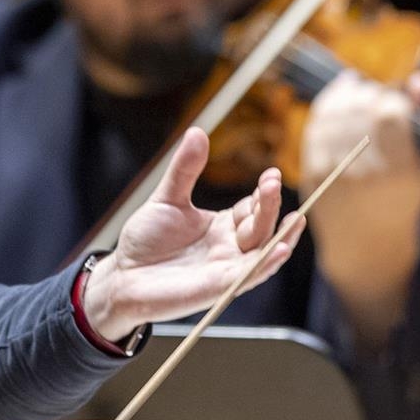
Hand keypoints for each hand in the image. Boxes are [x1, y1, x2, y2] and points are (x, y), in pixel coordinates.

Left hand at [82, 127, 301, 338]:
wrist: (123, 276)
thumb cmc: (146, 241)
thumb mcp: (167, 198)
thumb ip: (185, 169)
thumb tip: (197, 131)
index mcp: (223, 227)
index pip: (252, 209)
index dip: (263, 193)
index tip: (271, 174)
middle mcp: (230, 248)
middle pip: (261, 227)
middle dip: (269, 206)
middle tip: (271, 183)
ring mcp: (226, 269)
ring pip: (262, 252)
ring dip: (281, 235)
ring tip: (295, 218)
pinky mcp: (218, 288)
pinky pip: (248, 276)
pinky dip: (267, 264)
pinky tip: (280, 249)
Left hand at [299, 70, 419, 288]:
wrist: (365, 243)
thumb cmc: (404, 198)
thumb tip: (419, 79)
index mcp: (399, 171)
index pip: (392, 111)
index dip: (396, 97)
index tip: (399, 103)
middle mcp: (365, 171)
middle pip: (363, 107)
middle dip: (373, 93)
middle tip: (380, 98)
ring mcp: (334, 172)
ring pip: (337, 111)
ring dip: (351, 94)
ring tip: (362, 90)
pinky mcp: (313, 171)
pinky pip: (317, 124)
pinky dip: (329, 103)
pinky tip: (341, 95)